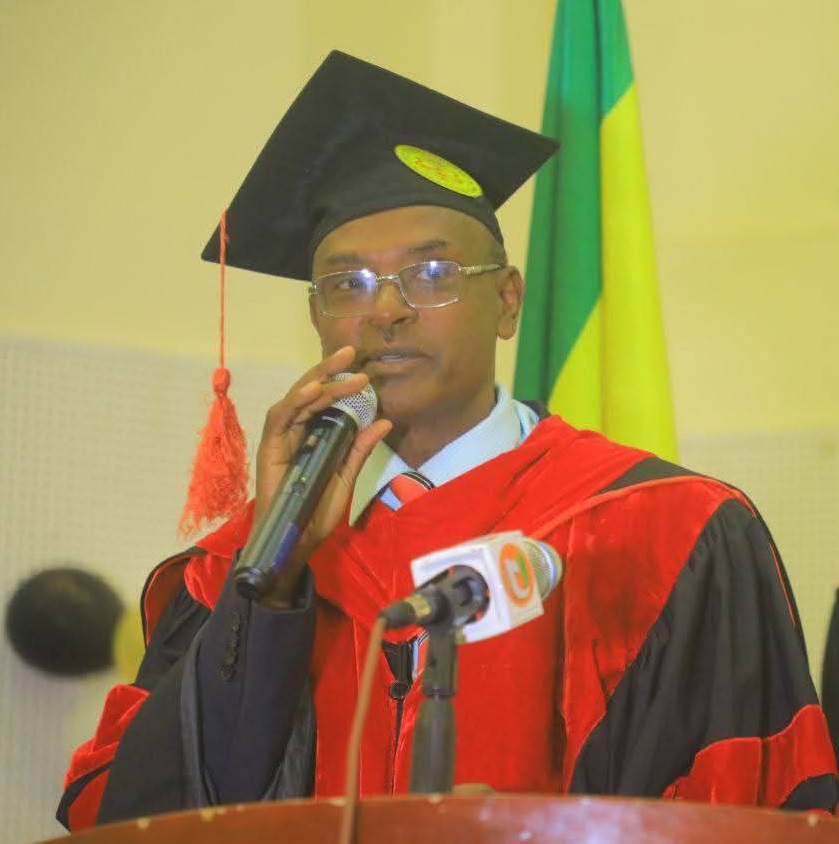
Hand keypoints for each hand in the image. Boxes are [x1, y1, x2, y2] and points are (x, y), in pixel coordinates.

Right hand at [250, 346, 390, 603]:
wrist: (294, 547)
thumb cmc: (314, 515)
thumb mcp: (345, 478)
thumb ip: (359, 449)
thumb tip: (384, 420)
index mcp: (311, 437)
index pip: (324, 402)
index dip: (341, 383)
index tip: (364, 369)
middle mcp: (293, 434)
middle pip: (310, 393)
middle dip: (330, 370)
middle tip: (352, 352)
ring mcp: (280, 441)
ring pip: (296, 399)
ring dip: (317, 380)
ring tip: (341, 365)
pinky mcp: (269, 450)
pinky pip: (281, 419)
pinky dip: (296, 402)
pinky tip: (315, 389)